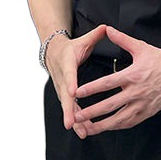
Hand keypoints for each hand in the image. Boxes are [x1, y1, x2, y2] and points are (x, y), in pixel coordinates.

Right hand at [45, 24, 106, 139]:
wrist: (53, 52)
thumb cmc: (71, 47)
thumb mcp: (82, 40)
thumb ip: (95, 35)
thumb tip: (107, 27)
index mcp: (67, 63)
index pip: (68, 73)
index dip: (70, 83)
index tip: (72, 92)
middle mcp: (63, 79)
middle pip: (65, 96)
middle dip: (69, 111)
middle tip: (72, 123)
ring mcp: (62, 89)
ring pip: (68, 107)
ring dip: (74, 120)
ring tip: (83, 132)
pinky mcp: (65, 96)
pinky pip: (71, 109)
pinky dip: (76, 120)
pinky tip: (84, 131)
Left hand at [72, 26, 160, 135]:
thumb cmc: (160, 58)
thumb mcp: (140, 47)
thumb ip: (122, 39)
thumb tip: (108, 29)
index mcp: (132, 75)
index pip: (107, 84)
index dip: (91, 89)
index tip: (77, 93)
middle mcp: (137, 92)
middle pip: (110, 105)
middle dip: (91, 112)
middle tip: (76, 116)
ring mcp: (143, 104)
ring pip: (119, 119)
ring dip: (103, 125)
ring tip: (88, 128)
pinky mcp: (149, 112)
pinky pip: (131, 122)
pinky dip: (118, 126)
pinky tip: (108, 127)